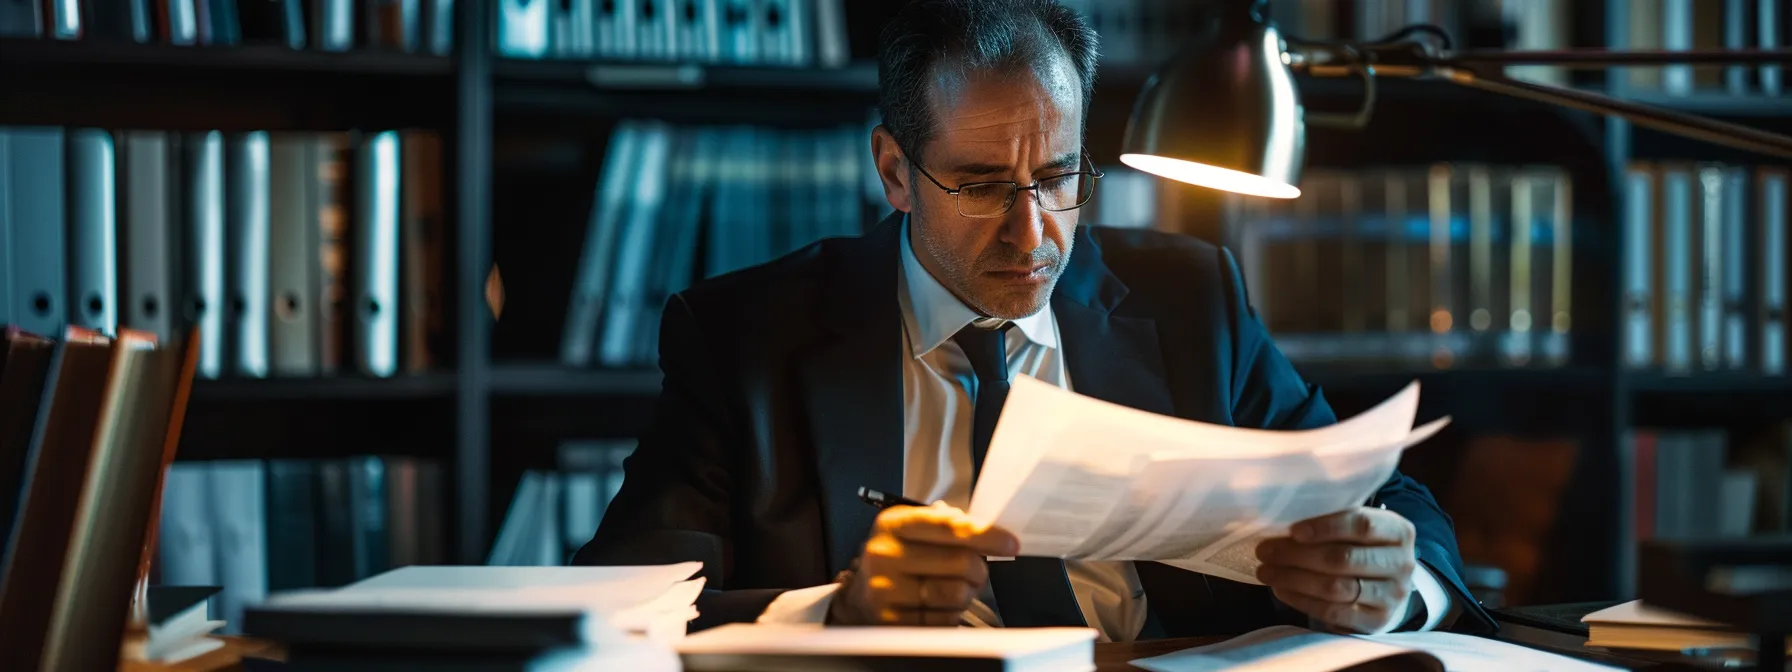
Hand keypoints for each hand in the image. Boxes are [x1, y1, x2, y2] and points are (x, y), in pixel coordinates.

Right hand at [828, 502, 1018, 625]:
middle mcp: (885, 554)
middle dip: (979, 568)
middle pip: (960, 562)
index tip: (1009, 543)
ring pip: (955, 593)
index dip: (985, 534)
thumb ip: (945, 525)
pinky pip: (944, 620)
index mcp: (893, 524)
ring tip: (957, 588)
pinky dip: (952, 614)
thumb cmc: (895, 559)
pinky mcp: (892, 620)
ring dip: (967, 592)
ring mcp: (886, 589)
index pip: (949, 527)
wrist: (861, 595)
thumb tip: (987, 529)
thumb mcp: (911, 530)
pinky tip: (941, 605)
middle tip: (977, 570)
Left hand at [1254, 507, 1418, 633]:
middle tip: (1264, 551)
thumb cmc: (1362, 548)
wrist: (1387, 588)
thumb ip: (1332, 521)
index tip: (1293, 530)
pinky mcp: (1376, 621)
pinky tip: (1281, 589)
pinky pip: (1333, 612)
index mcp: (1398, 531)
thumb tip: (1281, 519)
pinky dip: (1302, 600)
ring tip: (1266, 571)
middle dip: (1297, 555)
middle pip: (1344, 558)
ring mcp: (1392, 596)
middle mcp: (1401, 563)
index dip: (1325, 527)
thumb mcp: (1358, 529)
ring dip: (1294, 578)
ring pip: (1336, 588)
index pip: (1362, 525)